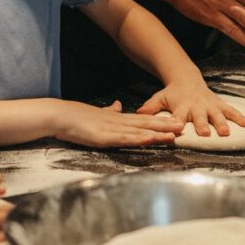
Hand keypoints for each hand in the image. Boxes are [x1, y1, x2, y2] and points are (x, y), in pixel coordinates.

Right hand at [53, 100, 180, 147]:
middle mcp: (118, 122)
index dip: (159, 121)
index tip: (174, 121)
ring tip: (175, 133)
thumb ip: (109, 111)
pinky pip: (126, 139)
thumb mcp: (96, 113)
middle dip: (165, 126)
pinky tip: (151, 139)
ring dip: (158, 132)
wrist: (60, 115)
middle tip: (183, 126)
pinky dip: (140, 139)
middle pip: (146, 124)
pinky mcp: (105, 137)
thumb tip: (117, 105)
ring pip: (140, 131)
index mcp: (116, 118)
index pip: (142, 120)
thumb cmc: (75, 117)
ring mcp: (113, 129)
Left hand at [136, 81, 244, 137]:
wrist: (187, 79)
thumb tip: (137, 114)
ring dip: (221, 123)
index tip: (178, 131)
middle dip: (202, 125)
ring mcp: (209, 105)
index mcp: (181, 106)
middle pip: (199, 117)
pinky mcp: (218, 103)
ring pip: (216, 114)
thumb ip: (150, 107)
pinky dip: (239, 116)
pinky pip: (230, 110)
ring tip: (226, 132)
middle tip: (205, 134)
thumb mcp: (160, 98)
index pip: (178, 116)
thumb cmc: (172, 94)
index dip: (177, 123)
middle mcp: (196, 106)